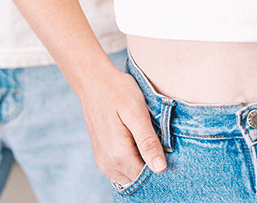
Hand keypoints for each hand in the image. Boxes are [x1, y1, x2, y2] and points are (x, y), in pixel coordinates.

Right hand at [78, 65, 166, 185]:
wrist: (92, 79)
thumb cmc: (116, 90)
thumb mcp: (136, 111)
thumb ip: (147, 141)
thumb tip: (160, 169)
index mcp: (118, 156)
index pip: (147, 176)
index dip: (160, 163)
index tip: (164, 145)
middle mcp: (108, 164)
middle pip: (138, 177)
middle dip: (150, 163)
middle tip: (155, 137)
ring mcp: (103, 161)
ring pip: (130, 175)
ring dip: (140, 161)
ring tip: (144, 135)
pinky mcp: (101, 155)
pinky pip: (121, 168)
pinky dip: (131, 158)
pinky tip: (134, 137)